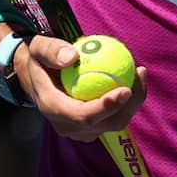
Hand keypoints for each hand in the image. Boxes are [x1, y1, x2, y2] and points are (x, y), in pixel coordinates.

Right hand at [13, 35, 147, 141]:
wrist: (37, 77)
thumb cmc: (40, 59)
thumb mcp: (38, 47)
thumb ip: (51, 50)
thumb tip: (72, 57)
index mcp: (53, 108)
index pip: (83, 116)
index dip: (106, 107)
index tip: (126, 89)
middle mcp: (67, 125)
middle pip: (106, 124)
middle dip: (129, 104)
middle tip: (139, 73)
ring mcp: (80, 130)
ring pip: (114, 123)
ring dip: (132, 101)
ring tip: (139, 72)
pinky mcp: (90, 128)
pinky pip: (114, 117)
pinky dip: (127, 102)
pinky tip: (134, 79)